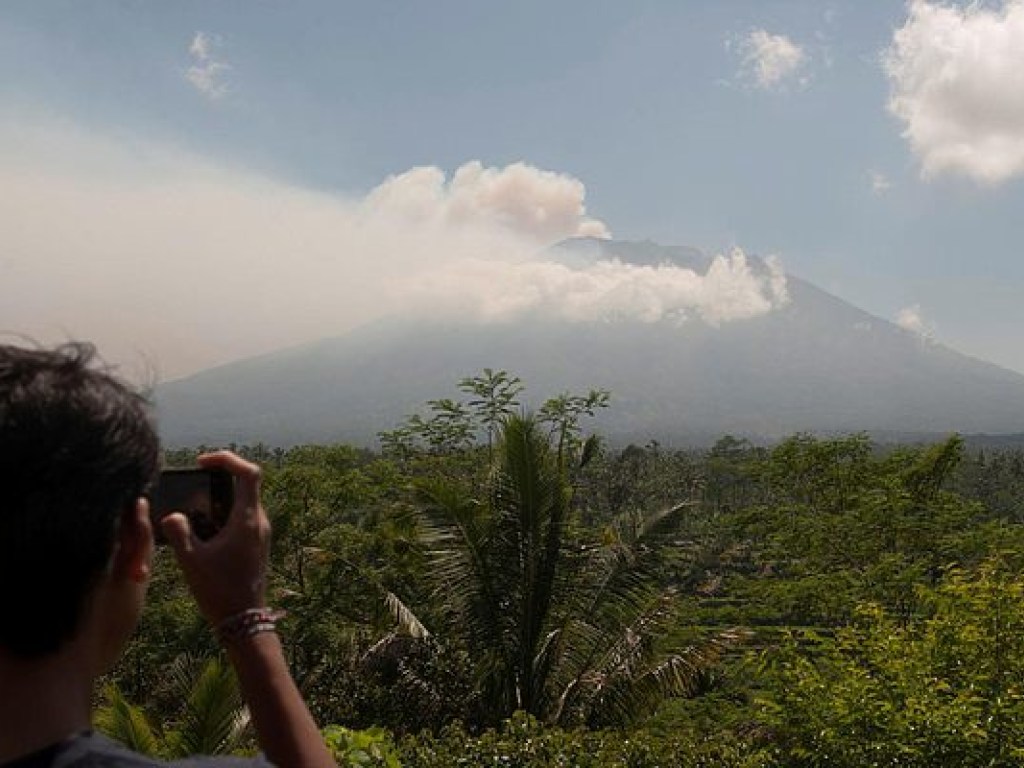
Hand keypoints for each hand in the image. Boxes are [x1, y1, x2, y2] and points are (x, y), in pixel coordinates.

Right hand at [161, 451, 270, 624]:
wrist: (243, 620)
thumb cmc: (219, 590)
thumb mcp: (191, 560)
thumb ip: (179, 532)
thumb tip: (172, 515)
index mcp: (248, 519)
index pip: (248, 472)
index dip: (227, 459)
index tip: (203, 463)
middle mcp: (260, 522)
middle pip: (245, 485)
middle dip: (218, 480)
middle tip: (194, 484)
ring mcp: (261, 533)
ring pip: (242, 503)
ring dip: (218, 501)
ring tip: (192, 510)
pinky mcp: (256, 544)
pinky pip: (242, 519)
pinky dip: (222, 516)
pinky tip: (201, 531)